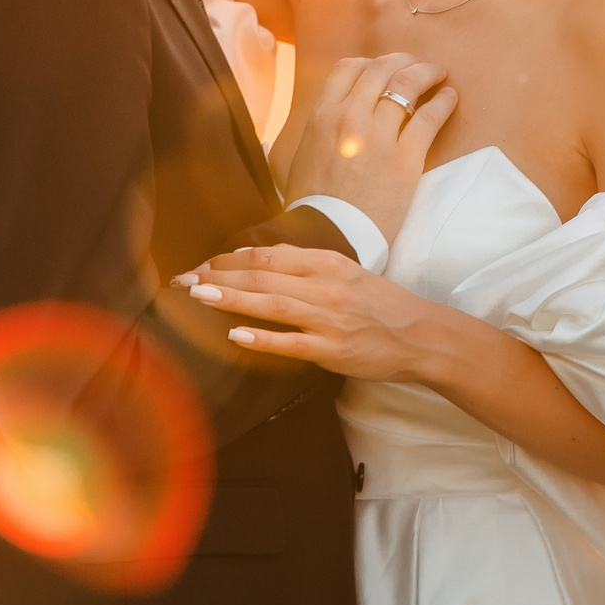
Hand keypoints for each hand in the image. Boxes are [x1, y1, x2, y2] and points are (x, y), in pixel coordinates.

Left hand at [176, 244, 472, 381]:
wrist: (421, 334)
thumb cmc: (382, 305)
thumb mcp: (348, 274)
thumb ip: (310, 267)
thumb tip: (265, 263)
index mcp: (328, 263)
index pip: (270, 255)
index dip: (232, 258)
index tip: (202, 263)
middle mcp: (326, 286)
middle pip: (263, 276)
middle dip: (219, 275)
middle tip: (183, 279)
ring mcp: (329, 318)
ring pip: (272, 304)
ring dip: (232, 298)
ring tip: (199, 296)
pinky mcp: (332, 348)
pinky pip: (291, 343)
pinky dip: (261, 339)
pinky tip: (234, 337)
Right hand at [284, 54, 456, 241]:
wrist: (328, 238)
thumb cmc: (312, 204)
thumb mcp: (301, 155)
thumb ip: (318, 129)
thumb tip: (326, 118)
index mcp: (322, 115)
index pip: (349, 67)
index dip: (371, 62)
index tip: (384, 66)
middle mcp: (350, 118)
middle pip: (383, 69)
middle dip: (404, 61)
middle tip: (418, 64)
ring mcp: (379, 137)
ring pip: (408, 85)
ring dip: (427, 73)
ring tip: (439, 74)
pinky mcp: (405, 159)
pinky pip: (430, 118)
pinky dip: (443, 101)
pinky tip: (450, 97)